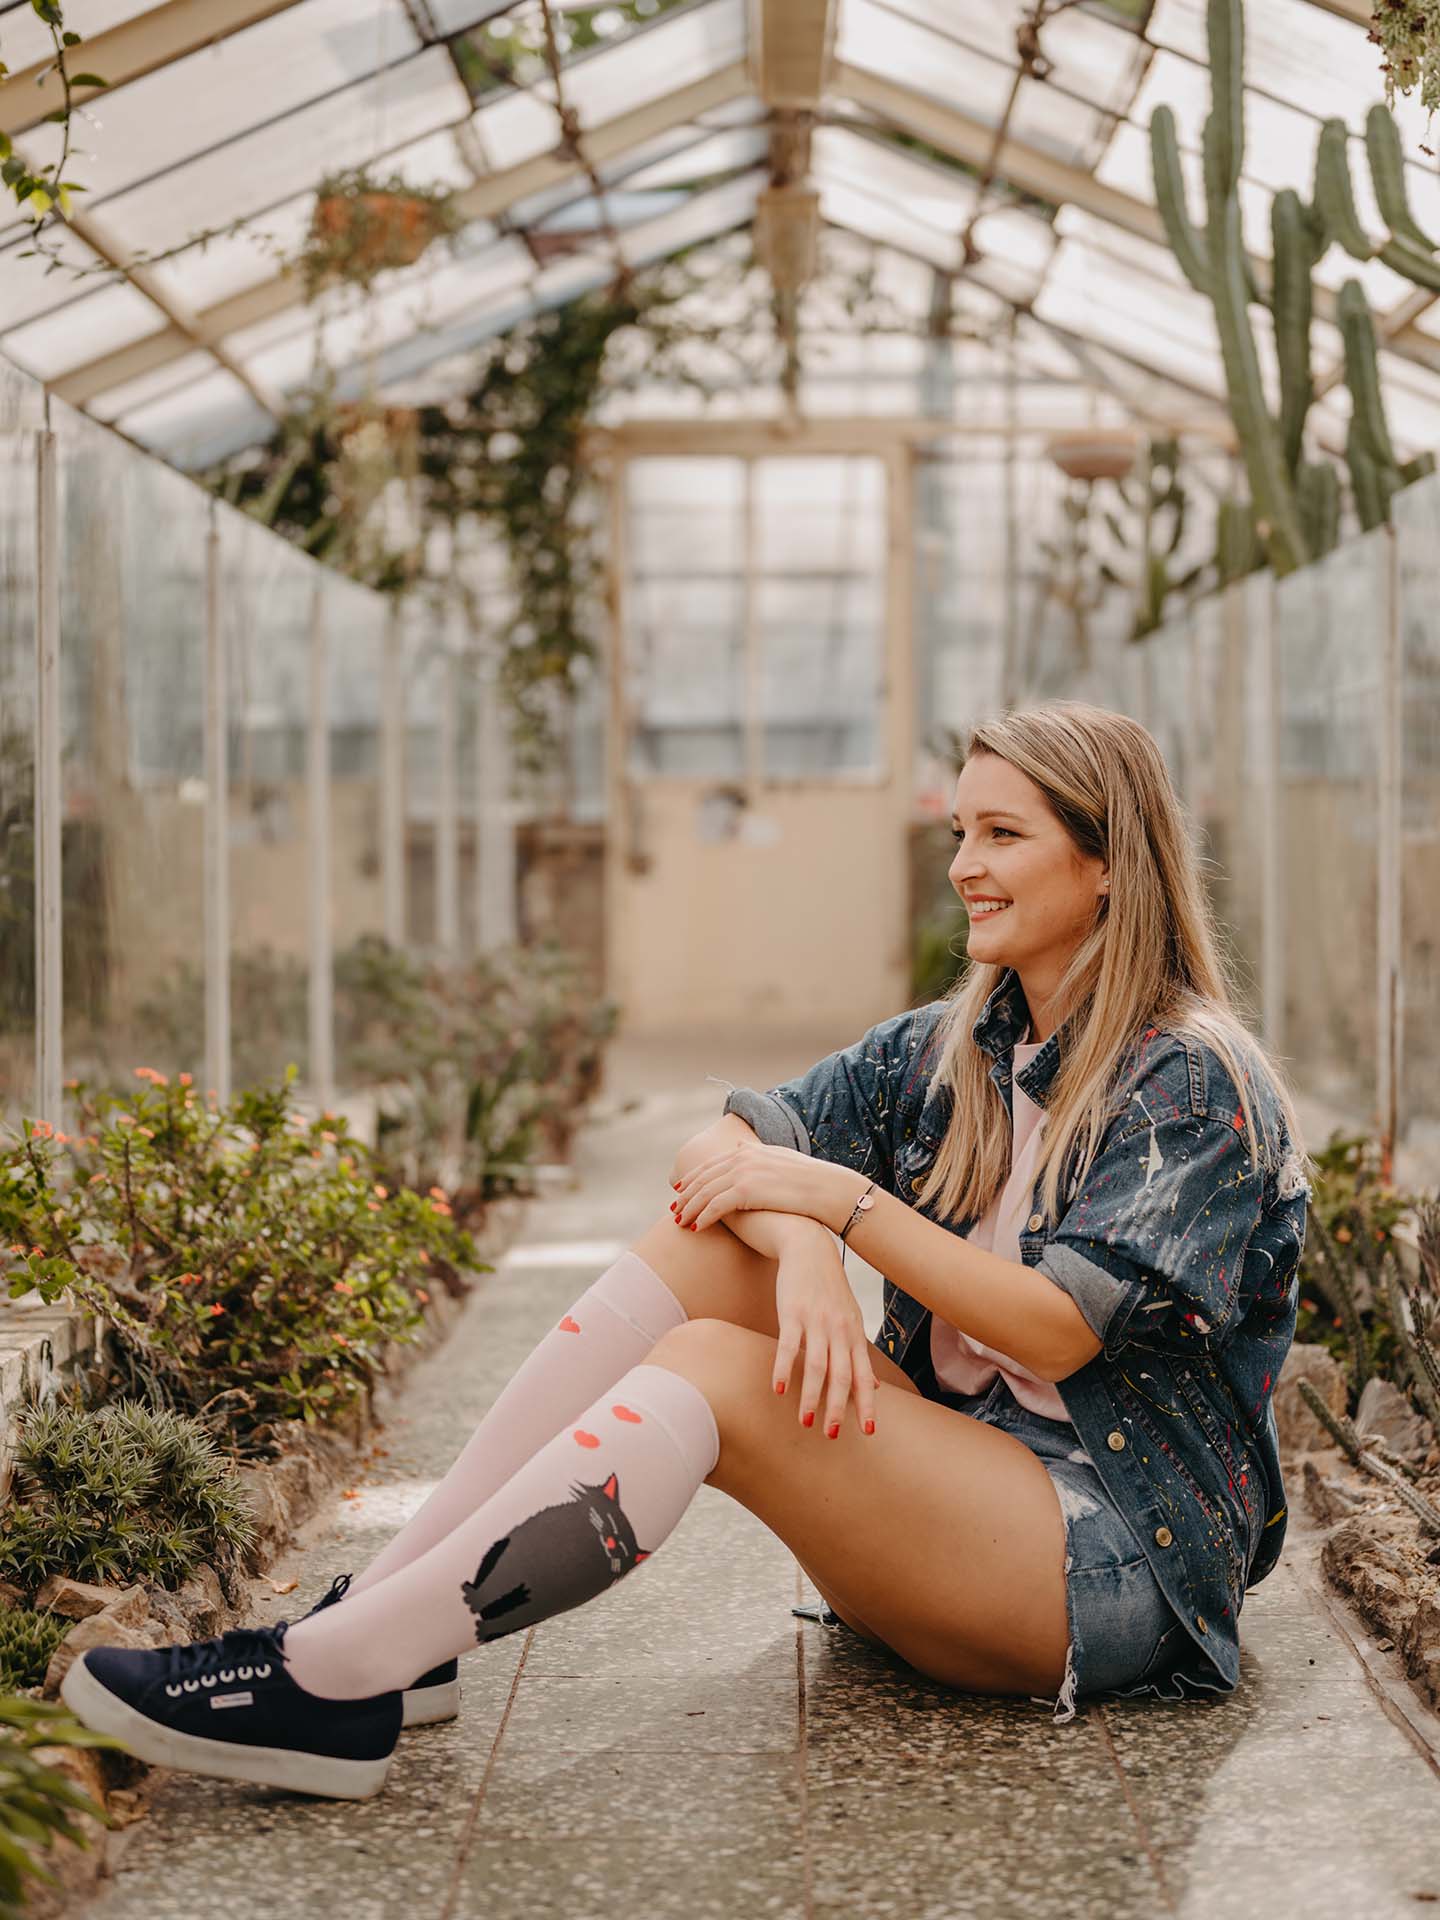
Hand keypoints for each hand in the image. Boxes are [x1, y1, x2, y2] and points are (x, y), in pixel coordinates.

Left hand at [670, 1141, 865, 1236]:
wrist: (827, 1190)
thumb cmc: (811, 1182)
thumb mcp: (782, 1161)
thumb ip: (759, 1156)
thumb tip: (742, 1150)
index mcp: (749, 1150)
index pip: (713, 1164)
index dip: (694, 1177)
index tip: (681, 1188)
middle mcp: (743, 1158)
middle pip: (704, 1177)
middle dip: (686, 1194)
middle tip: (674, 1209)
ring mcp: (743, 1172)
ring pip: (705, 1192)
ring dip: (690, 1208)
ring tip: (680, 1223)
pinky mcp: (746, 1190)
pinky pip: (715, 1206)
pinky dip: (703, 1217)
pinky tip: (696, 1229)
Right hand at [772, 1234, 878, 1438]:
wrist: (809, 1247)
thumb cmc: (828, 1287)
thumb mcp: (850, 1317)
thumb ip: (859, 1353)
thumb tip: (876, 1385)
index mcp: (853, 1334)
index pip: (863, 1375)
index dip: (866, 1404)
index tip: (868, 1431)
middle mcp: (839, 1330)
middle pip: (842, 1375)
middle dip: (838, 1407)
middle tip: (831, 1435)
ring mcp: (816, 1321)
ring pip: (817, 1365)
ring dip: (812, 1396)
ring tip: (805, 1421)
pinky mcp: (793, 1312)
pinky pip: (789, 1345)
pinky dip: (785, 1369)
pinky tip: (779, 1389)